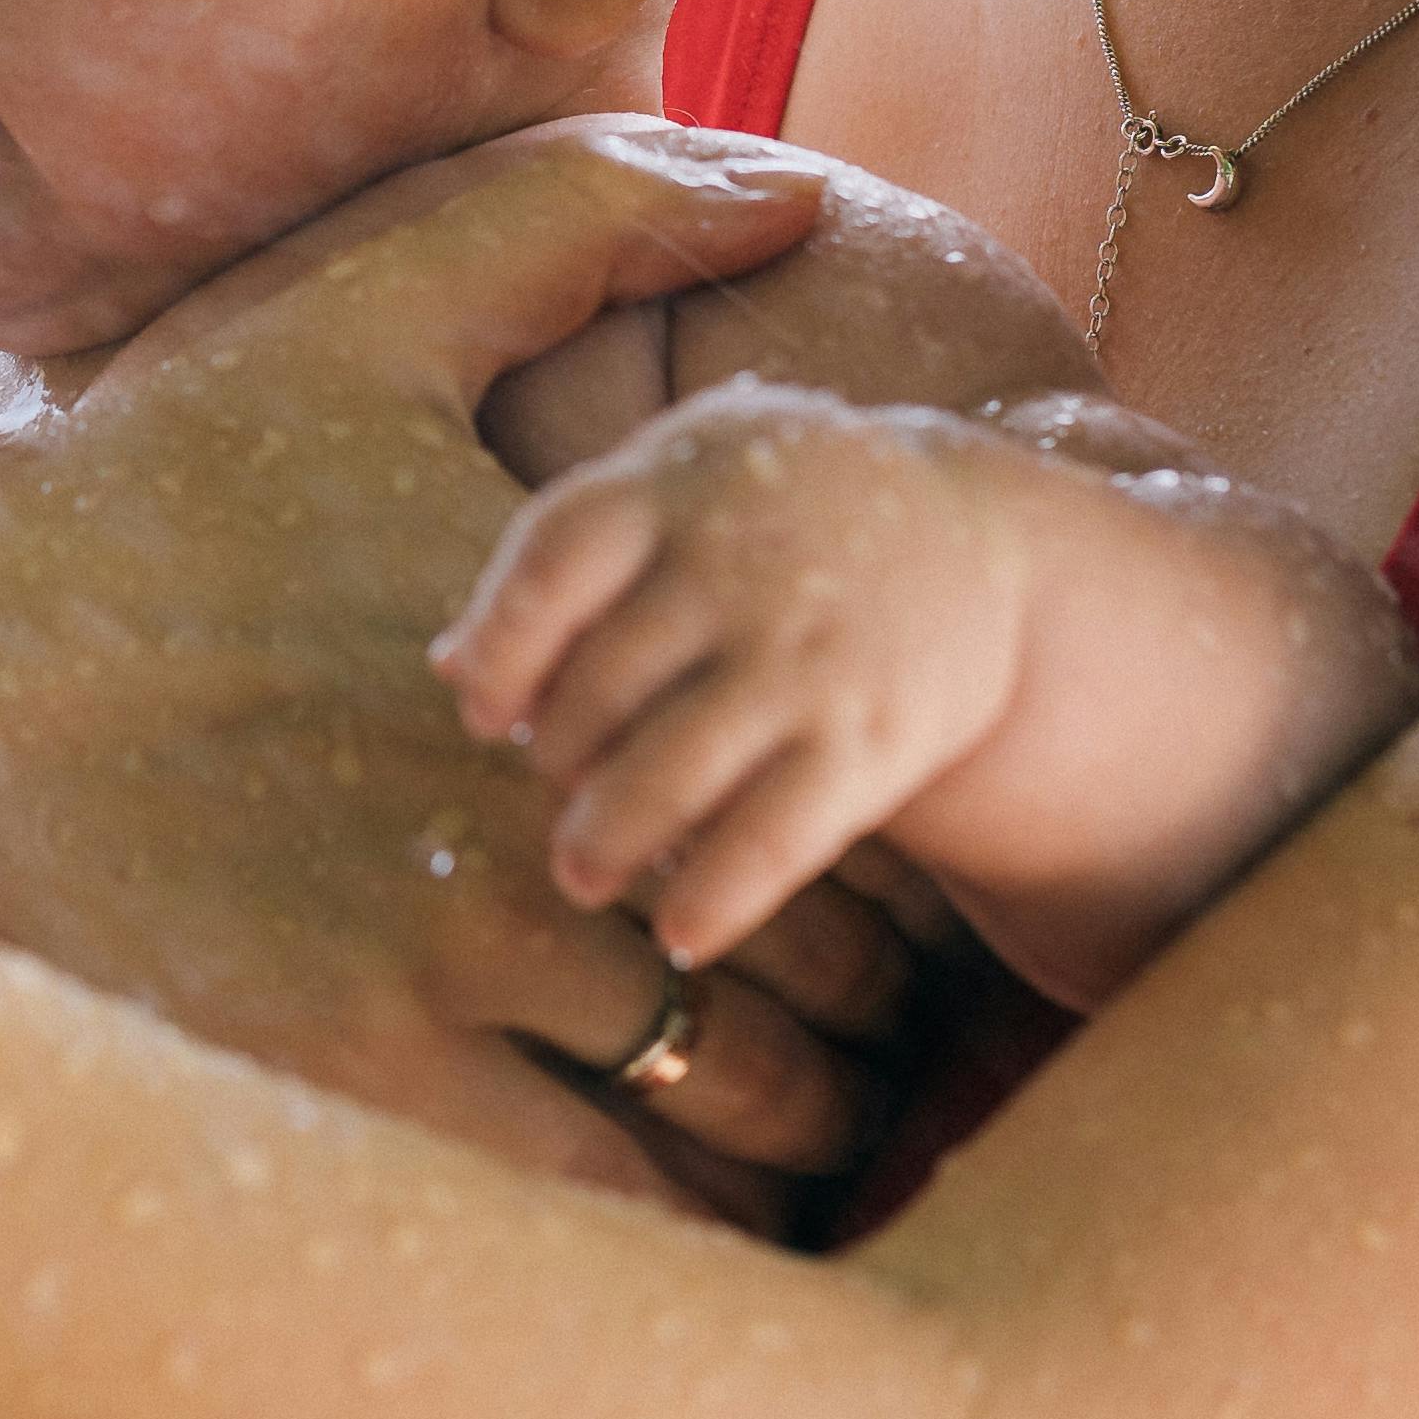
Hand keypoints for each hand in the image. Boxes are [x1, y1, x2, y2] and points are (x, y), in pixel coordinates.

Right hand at [0, 118, 908, 1195]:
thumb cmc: (127, 511)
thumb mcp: (342, 325)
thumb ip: (575, 226)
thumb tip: (785, 182)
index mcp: (564, 667)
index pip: (843, 817)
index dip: (888, 876)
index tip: (874, 901)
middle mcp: (520, 838)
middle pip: (820, 1010)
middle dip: (862, 1049)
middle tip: (854, 1065)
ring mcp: (425, 996)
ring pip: (725, 1149)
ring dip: (773, 1172)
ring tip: (757, 1165)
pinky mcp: (332, 1116)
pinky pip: (581, 1241)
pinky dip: (640, 1252)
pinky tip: (614, 1224)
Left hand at [433, 384, 1040, 966]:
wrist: (973, 534)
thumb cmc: (778, 514)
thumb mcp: (681, 486)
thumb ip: (570, 560)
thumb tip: (445, 667)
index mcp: (675, 482)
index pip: (550, 562)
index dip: (500, 649)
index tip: (485, 713)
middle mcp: (737, 563)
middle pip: (602, 683)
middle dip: (560, 757)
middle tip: (557, 792)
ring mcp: (805, 653)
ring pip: (670, 772)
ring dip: (609, 841)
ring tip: (582, 876)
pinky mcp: (873, 735)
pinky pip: (774, 836)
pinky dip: (718, 896)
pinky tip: (681, 936)